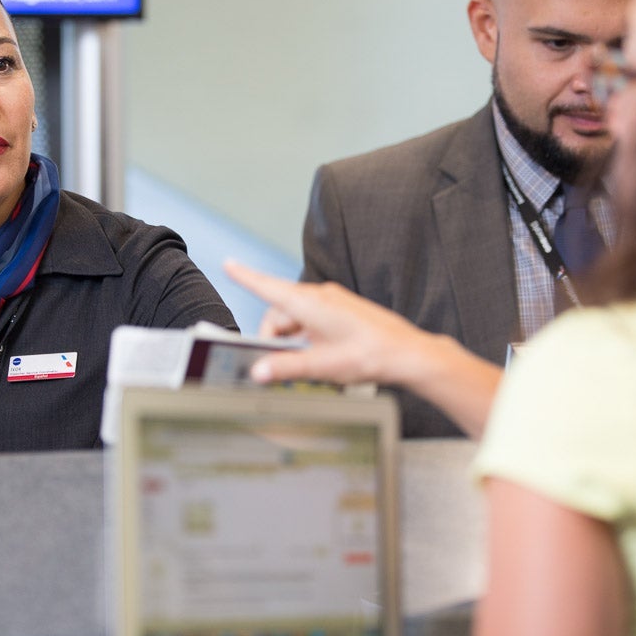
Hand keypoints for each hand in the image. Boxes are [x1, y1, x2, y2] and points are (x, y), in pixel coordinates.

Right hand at [224, 259, 500, 437]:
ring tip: (309, 367)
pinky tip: (321, 359)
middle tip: (280, 367)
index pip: (268, 287)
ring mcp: (332, 302)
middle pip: (279, 313)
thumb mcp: (322, 367)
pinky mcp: (342, 311)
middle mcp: (320, 297)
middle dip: (274, 339)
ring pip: (296, 319)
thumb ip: (286, 368)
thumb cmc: (370, 355)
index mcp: (310, 303)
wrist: (408, 353)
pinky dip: (307, 339)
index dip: (245, 276)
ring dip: (293, 342)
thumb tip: (258, 371)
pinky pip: (312, 321)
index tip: (228, 264)